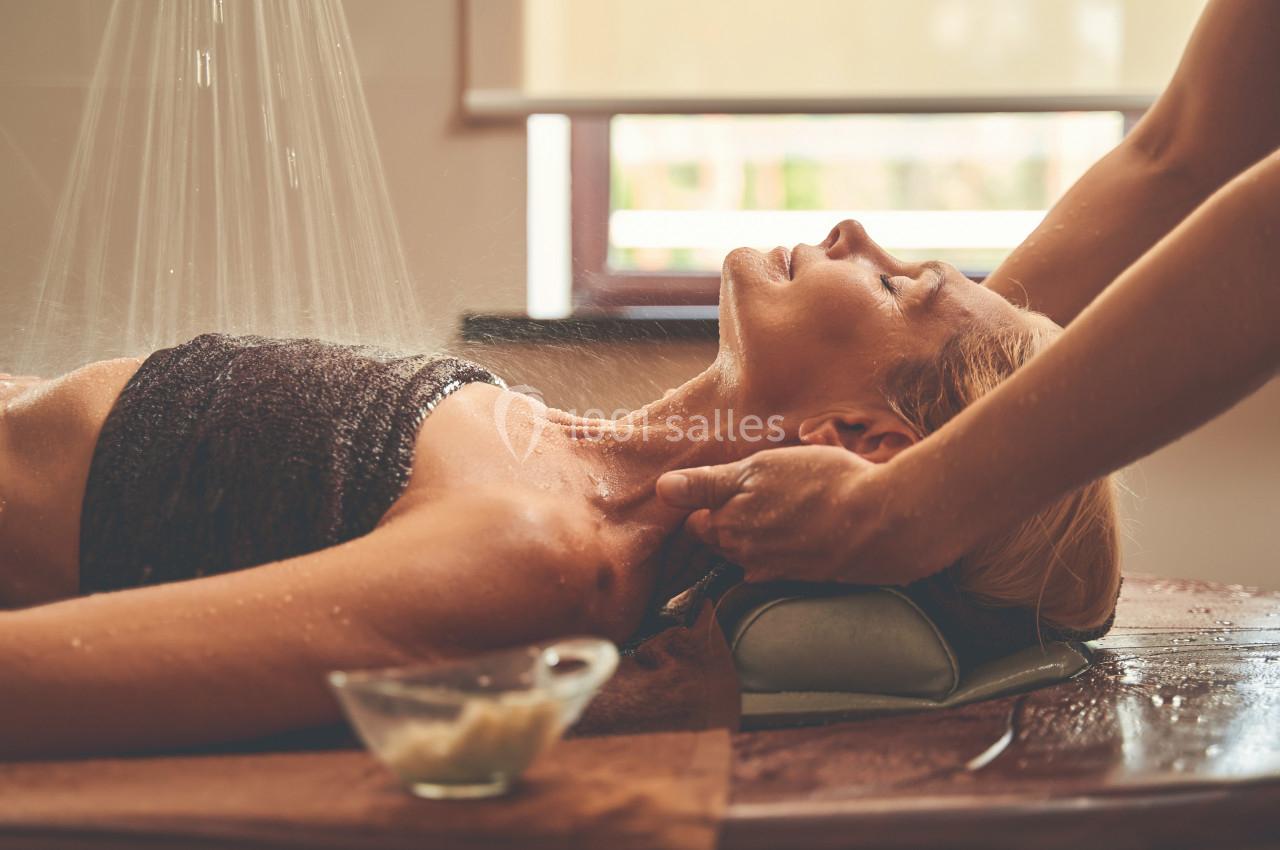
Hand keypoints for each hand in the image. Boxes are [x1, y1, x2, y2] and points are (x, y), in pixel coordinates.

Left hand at [655, 445, 919, 584]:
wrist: (883, 520)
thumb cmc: (820, 484)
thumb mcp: (757, 469)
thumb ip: (706, 483)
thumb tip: (660, 488)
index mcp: (727, 527)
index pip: (696, 522)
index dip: (704, 502)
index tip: (719, 487)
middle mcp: (746, 556)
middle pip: (722, 539)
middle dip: (728, 520)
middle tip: (753, 494)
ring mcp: (777, 569)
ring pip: (751, 551)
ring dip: (757, 533)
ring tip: (779, 508)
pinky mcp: (806, 576)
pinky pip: (780, 563)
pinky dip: (784, 547)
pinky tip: (800, 529)